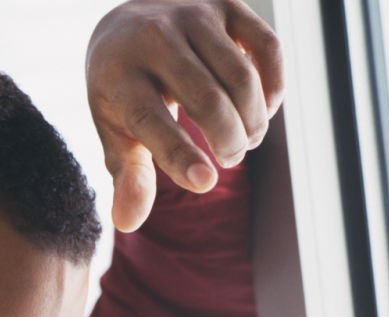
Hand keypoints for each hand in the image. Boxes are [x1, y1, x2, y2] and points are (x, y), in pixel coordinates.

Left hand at [86, 0, 285, 231]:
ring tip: (245, 142)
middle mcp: (154, 40)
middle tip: (230, 159)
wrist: (127, 23)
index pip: (150, 119)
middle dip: (227, 139)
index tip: (206, 182)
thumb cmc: (123, 93)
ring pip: (240, 75)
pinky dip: (272, 85)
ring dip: (252, 119)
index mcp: (119, 78)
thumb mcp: (116, 132)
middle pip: (205, 99)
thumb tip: (127, 223)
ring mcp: (192, 16)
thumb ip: (128, 175)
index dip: (178, 153)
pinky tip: (263, 111)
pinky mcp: (225, 4)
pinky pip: (266, 46)